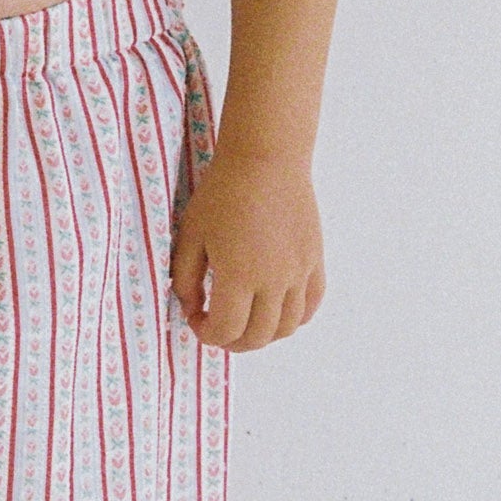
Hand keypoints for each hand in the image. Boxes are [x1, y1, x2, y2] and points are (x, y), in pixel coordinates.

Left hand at [170, 147, 323, 351]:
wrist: (265, 158)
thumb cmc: (223, 192)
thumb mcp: (190, 235)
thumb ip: (185, 278)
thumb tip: (192, 307)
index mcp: (238, 276)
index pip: (225, 330)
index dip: (206, 334)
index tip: (196, 318)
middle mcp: (273, 281)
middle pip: (257, 337)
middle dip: (232, 342)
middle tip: (217, 328)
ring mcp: (299, 273)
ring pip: (287, 328)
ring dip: (263, 335)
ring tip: (246, 323)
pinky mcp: (314, 260)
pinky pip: (311, 305)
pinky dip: (295, 318)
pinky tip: (277, 311)